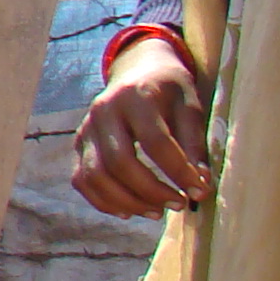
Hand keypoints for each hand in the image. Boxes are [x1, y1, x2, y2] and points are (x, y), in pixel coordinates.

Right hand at [72, 33, 213, 216]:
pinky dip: (103, 201)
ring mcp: (86, 127)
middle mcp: (104, 110)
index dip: (178, 171)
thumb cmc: (170, 90)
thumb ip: (193, 144)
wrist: (138, 68)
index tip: (200, 191)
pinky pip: (82, 179)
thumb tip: (198, 185)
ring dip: (127, 201)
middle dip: (152, 191)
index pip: (155, 141)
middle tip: (179, 204)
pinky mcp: (79, 143)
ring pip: (95, 175)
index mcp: (136, 96)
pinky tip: (129, 210)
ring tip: (156, 211)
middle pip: (119, 162)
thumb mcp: (191, 107)